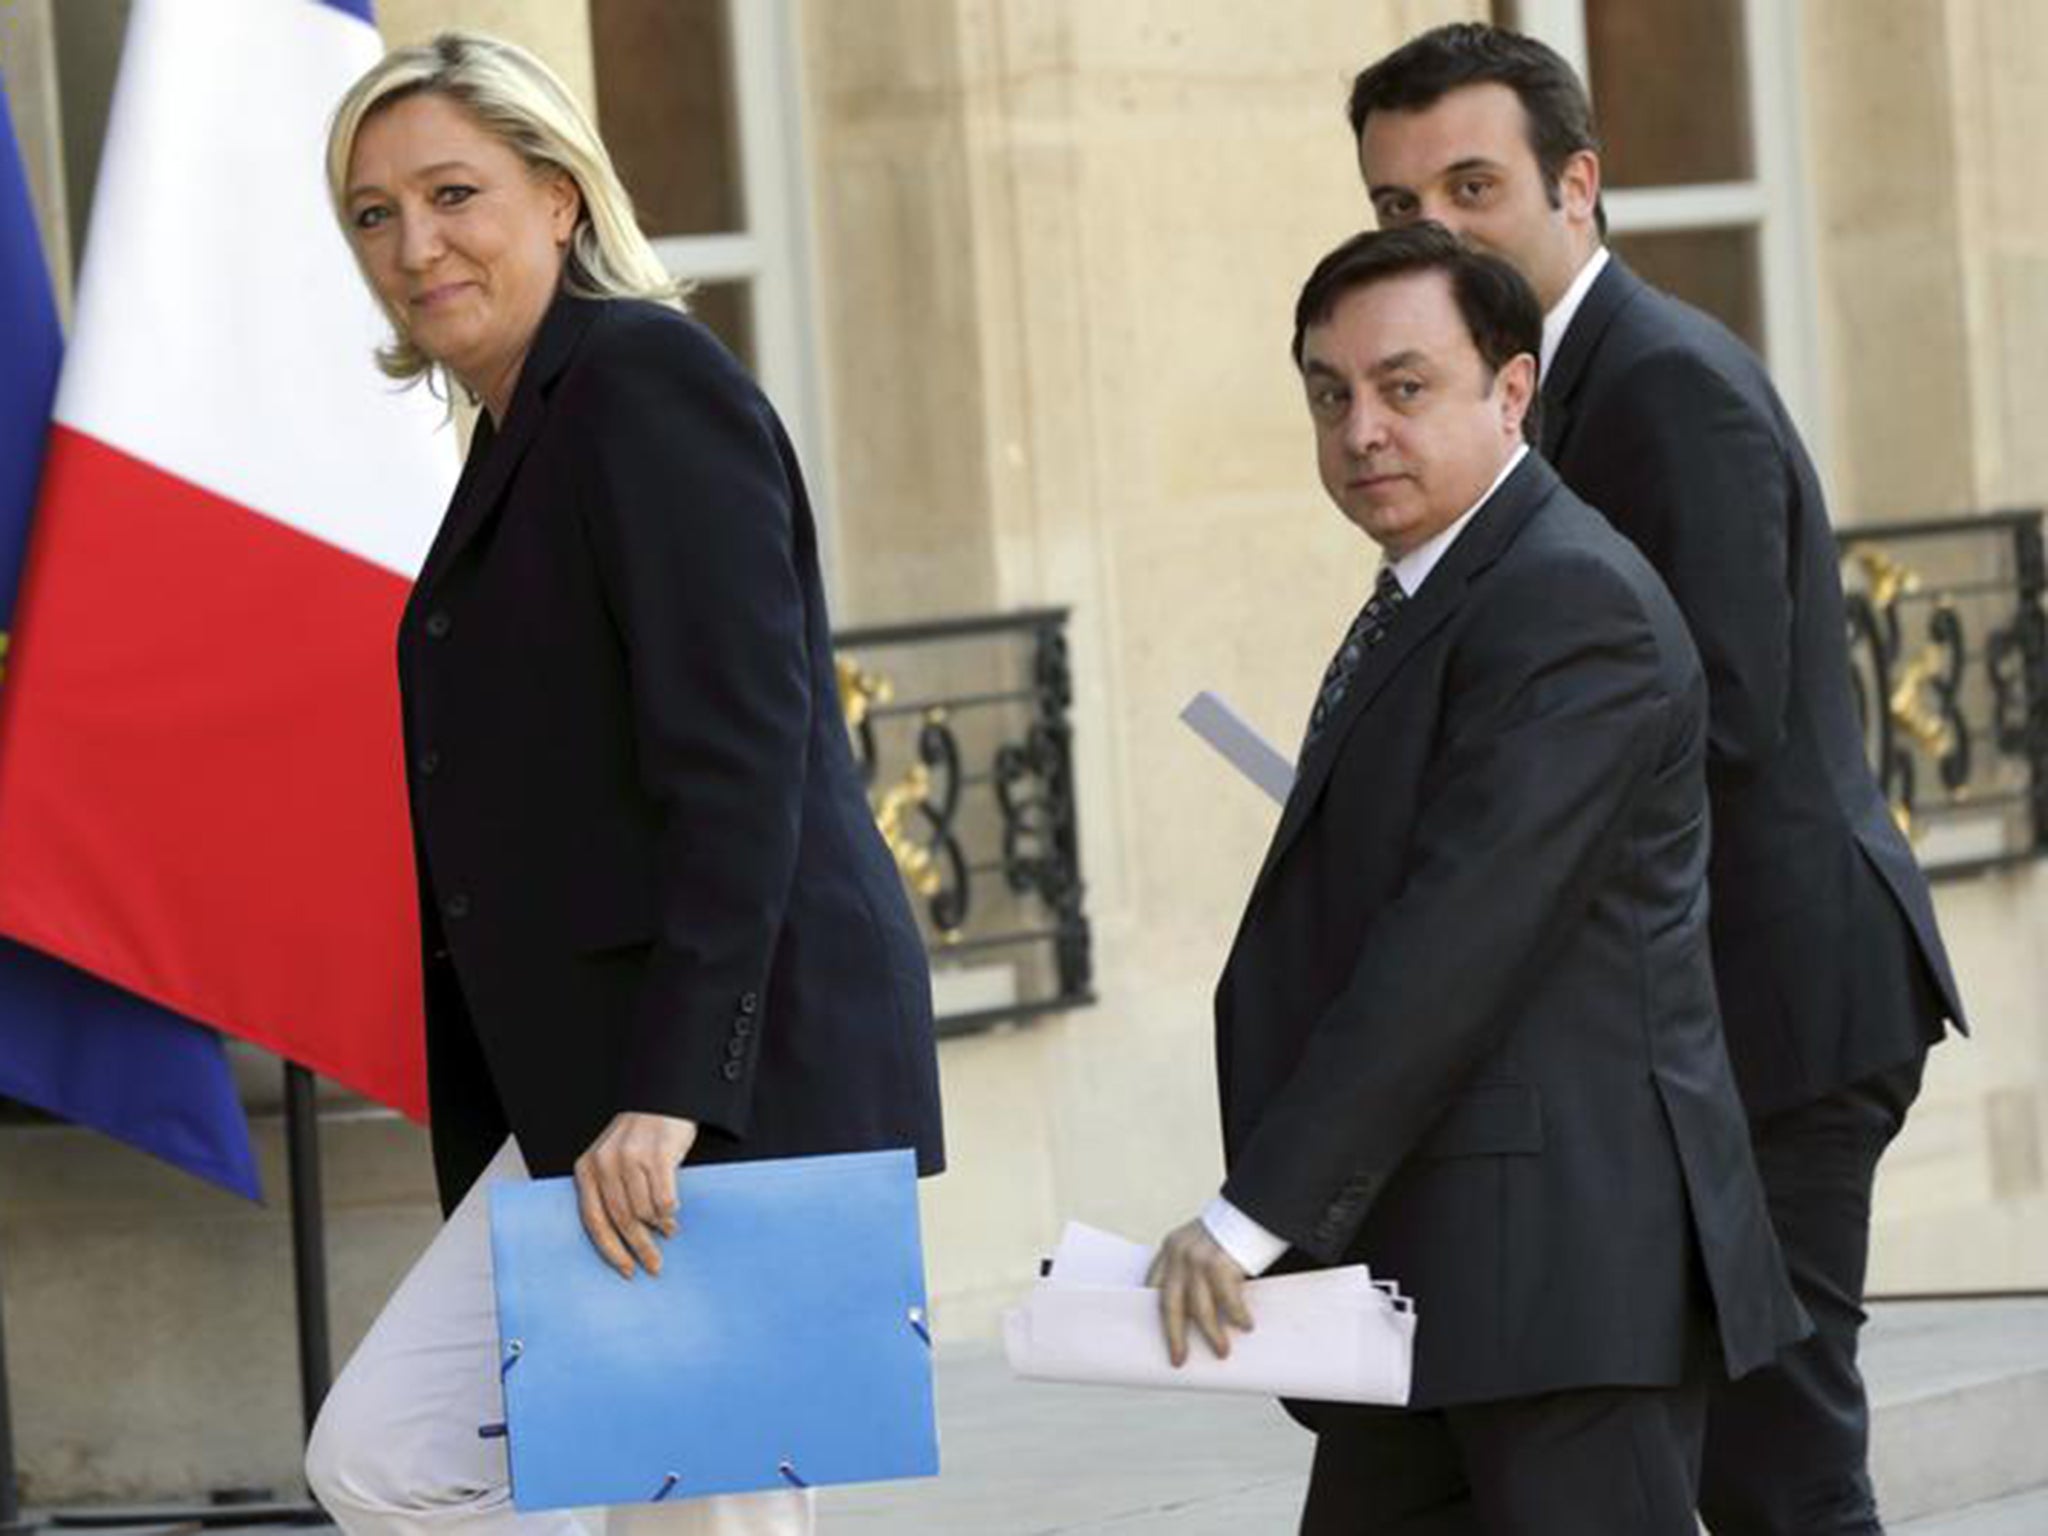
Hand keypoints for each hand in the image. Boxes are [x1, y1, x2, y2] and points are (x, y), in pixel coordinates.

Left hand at [573, 1111, 697, 1278]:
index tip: (626, 1269)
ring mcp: (630, 1158)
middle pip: (622, 1221)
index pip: (593, 1220)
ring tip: (669, 1231)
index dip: (611, 1249)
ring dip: (659, 1228)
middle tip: (654, 1265)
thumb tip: (622, 1241)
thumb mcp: (612, 1162)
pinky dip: (670, 1212)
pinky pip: (665, 1200)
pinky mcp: (657, 1155)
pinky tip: (673, 1213)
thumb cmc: (638, 1138)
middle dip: (640, 1248)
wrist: (663, 1100)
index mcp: (587, 1169)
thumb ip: (609, 1193)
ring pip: (645, 1213)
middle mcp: (605, 1163)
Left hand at [1146, 1218, 1254, 1366]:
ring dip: (1212, 1334)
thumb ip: (1195, 1270)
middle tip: (1179, 1358)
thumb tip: (1196, 1310)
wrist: (1258, 1203)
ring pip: (1199, 1309)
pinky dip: (1237, 1315)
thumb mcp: (1205, 1244)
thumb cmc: (1236, 1227)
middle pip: (1169, 1304)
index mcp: (1172, 1247)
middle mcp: (1180, 1252)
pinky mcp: (1219, 1262)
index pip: (1155, 1286)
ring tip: (1222, 1350)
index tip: (1161, 1335)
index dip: (1157, 1314)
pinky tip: (1245, 1325)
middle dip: (1174, 1335)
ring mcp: (1197, 1257)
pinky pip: (1227, 1300)